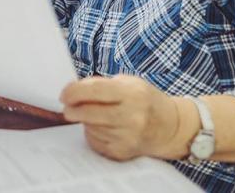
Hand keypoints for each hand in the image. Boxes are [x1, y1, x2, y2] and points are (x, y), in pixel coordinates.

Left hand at [60, 75, 181, 160]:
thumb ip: (101, 85)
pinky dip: (94, 133)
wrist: (169, 126)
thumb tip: (72, 90)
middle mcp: (131, 117)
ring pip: (90, 127)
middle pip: (89, 113)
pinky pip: (96, 141)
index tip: (64, 94)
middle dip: (73, 109)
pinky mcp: (122, 152)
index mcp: (133, 95)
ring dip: (86, 120)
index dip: (74, 92)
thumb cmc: (145, 100)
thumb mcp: (128, 83)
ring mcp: (127, 137)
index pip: (95, 91)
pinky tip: (103, 127)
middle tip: (68, 106)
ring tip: (96, 114)